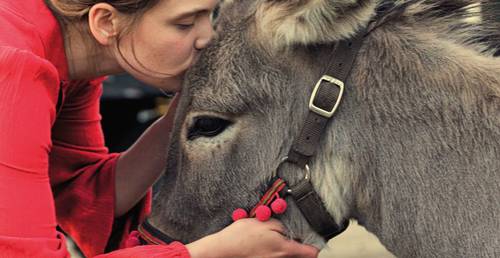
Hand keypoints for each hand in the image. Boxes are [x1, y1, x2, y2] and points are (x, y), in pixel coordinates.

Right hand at [186, 218, 318, 257]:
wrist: (223, 250)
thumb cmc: (242, 236)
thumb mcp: (265, 222)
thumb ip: (282, 226)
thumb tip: (290, 231)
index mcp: (285, 250)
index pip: (312, 253)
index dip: (315, 245)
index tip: (314, 237)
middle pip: (301, 257)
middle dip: (302, 247)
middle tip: (297, 236)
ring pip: (288, 257)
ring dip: (288, 249)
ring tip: (279, 238)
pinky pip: (276, 257)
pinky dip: (277, 251)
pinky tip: (268, 243)